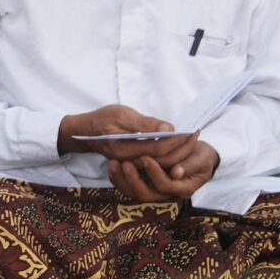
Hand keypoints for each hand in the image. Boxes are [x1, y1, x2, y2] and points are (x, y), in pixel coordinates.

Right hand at [57, 105, 195, 164]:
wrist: (84, 132)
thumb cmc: (101, 119)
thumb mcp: (121, 114)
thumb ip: (145, 123)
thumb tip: (168, 127)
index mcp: (124, 149)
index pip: (158, 148)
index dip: (177, 140)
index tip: (190, 129)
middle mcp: (128, 160)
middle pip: (163, 160)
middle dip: (182, 148)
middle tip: (196, 134)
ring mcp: (131, 163)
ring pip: (161, 164)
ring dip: (178, 152)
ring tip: (190, 139)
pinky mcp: (134, 162)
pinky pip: (156, 162)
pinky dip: (169, 154)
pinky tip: (178, 145)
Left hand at [106, 138, 220, 202]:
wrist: (197, 157)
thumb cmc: (201, 157)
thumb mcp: (202, 158)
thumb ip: (190, 165)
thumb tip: (176, 173)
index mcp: (183, 189)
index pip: (165, 185)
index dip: (155, 173)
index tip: (146, 157)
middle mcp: (167, 195)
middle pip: (146, 194)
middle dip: (133, 179)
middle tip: (124, 163)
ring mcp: (155, 192)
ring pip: (134, 192)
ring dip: (121, 179)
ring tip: (113, 162)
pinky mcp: (145, 186)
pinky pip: (129, 187)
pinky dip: (119, 178)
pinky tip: (112, 165)